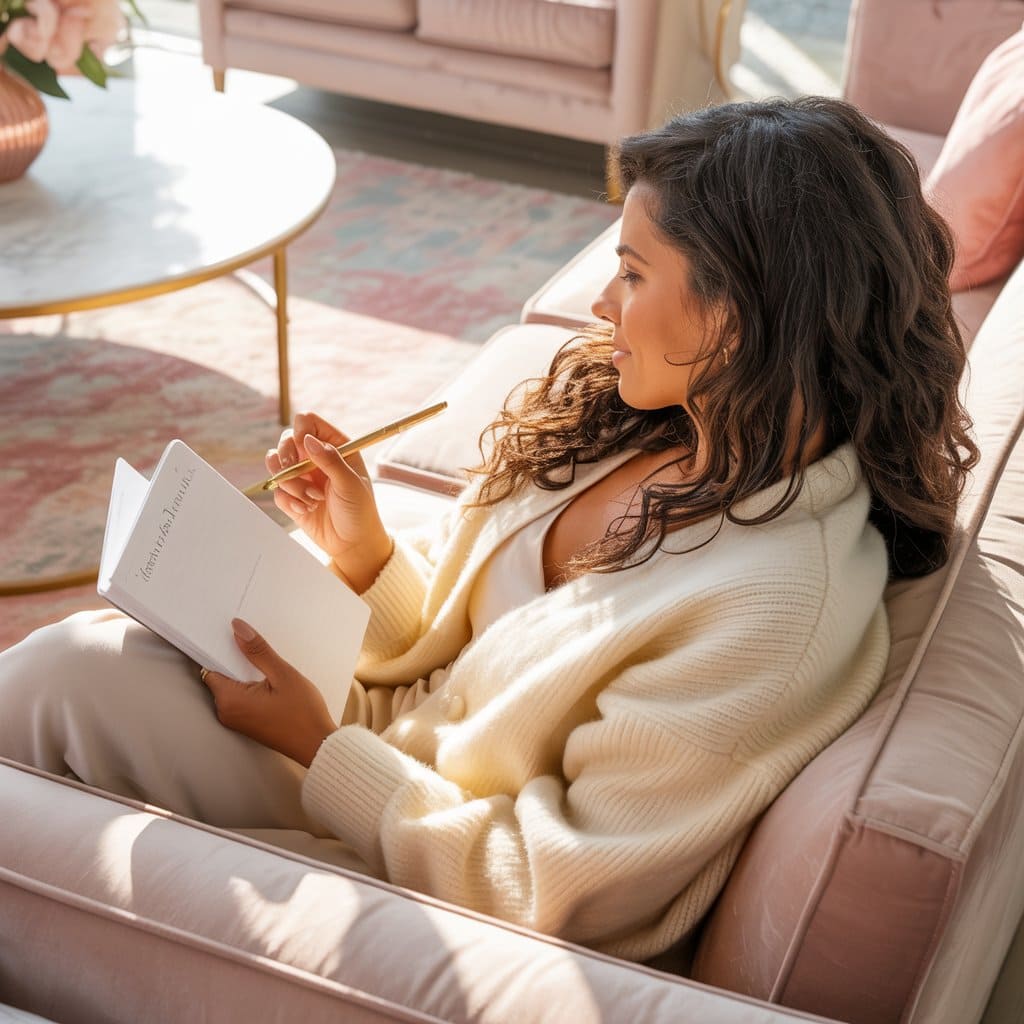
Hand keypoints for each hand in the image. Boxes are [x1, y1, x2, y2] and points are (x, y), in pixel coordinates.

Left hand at [200, 619, 336, 767]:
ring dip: (246, 673)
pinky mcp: (246, 722)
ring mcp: (235, 720)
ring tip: (268, 665)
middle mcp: (226, 712)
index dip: (221, 648)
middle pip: (220, 674)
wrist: (318, 745)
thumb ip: (258, 651)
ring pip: (231, 685)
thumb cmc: (303, 713)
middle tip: (257, 648)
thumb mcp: (283, 675)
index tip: (235, 635)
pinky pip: (240, 696)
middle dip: (236, 660)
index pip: (210, 665)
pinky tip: (270, 680)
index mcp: (229, 700)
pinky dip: (251, 685)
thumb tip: (237, 628)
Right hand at [268, 411, 392, 592]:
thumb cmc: (359, 511)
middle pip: (286, 440)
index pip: (309, 423)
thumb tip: (307, 439)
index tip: (303, 446)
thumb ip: (329, 460)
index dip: (301, 430)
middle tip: (295, 472)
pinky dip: (289, 501)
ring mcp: (302, 476)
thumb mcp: (350, 484)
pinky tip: (307, 510)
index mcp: (335, 447)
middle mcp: (315, 458)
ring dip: (291, 483)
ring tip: (312, 499)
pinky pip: (277, 490)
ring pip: (277, 465)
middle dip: (287, 458)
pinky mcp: (292, 496)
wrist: (352, 544)